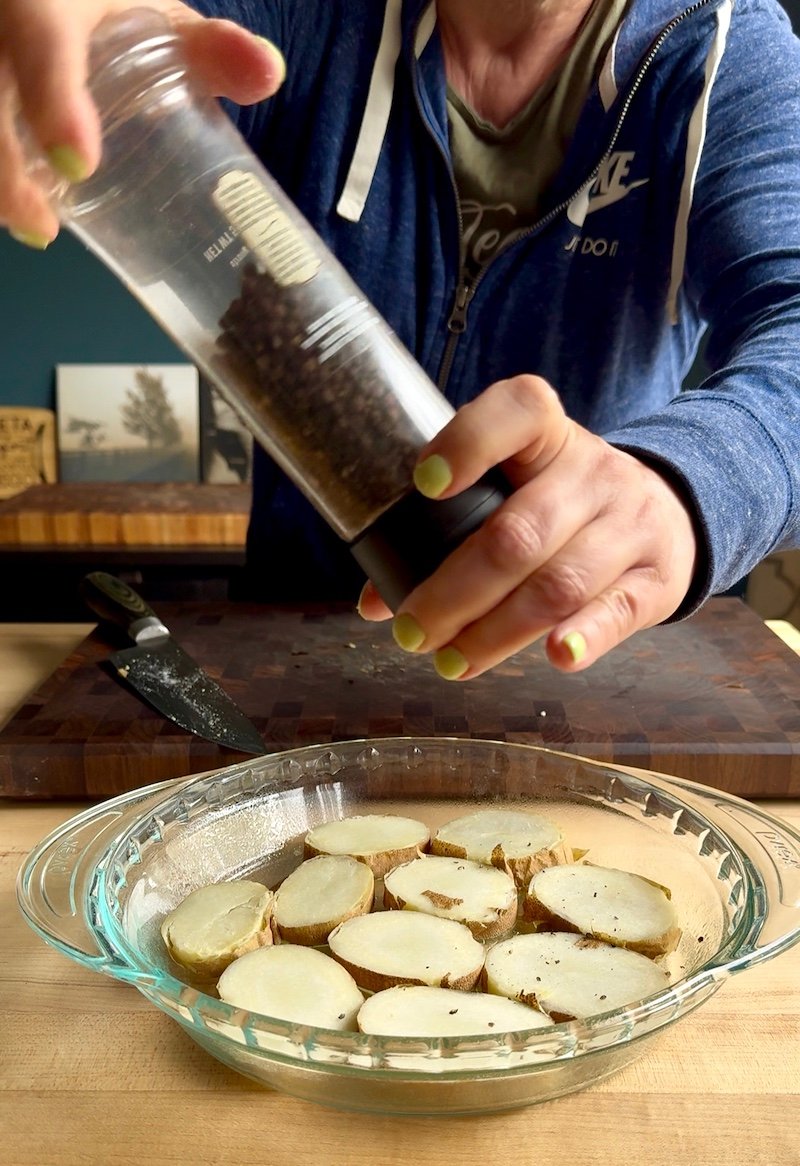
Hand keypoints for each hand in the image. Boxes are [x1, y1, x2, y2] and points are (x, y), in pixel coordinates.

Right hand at [0, 0, 284, 244]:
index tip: (79, 165)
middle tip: (42, 226)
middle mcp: (3, 25)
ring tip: (33, 226)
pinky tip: (19, 208)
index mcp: (47, 1)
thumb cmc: (98, 10)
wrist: (40, 0)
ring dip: (0, 177)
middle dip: (7, 166)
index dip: (53, 102)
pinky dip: (0, 172)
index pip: (41, 42)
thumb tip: (269, 75)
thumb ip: (211, 49)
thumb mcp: (154, 18)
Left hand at [358, 375, 697, 675]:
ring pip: (558, 584)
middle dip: (453, 591)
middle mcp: (593, 473)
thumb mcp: (514, 490)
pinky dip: (585, 637)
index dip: (469, 443)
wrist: (665, 514)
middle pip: (518, 534)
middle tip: (411, 631)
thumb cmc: (561, 502)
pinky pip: (618, 610)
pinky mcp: (657, 578)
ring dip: (495, 633)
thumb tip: (376, 600)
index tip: (423, 483)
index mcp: (547, 434)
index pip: (517, 412)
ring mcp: (630, 524)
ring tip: (450, 661)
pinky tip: (554, 657)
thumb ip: (447, 530)